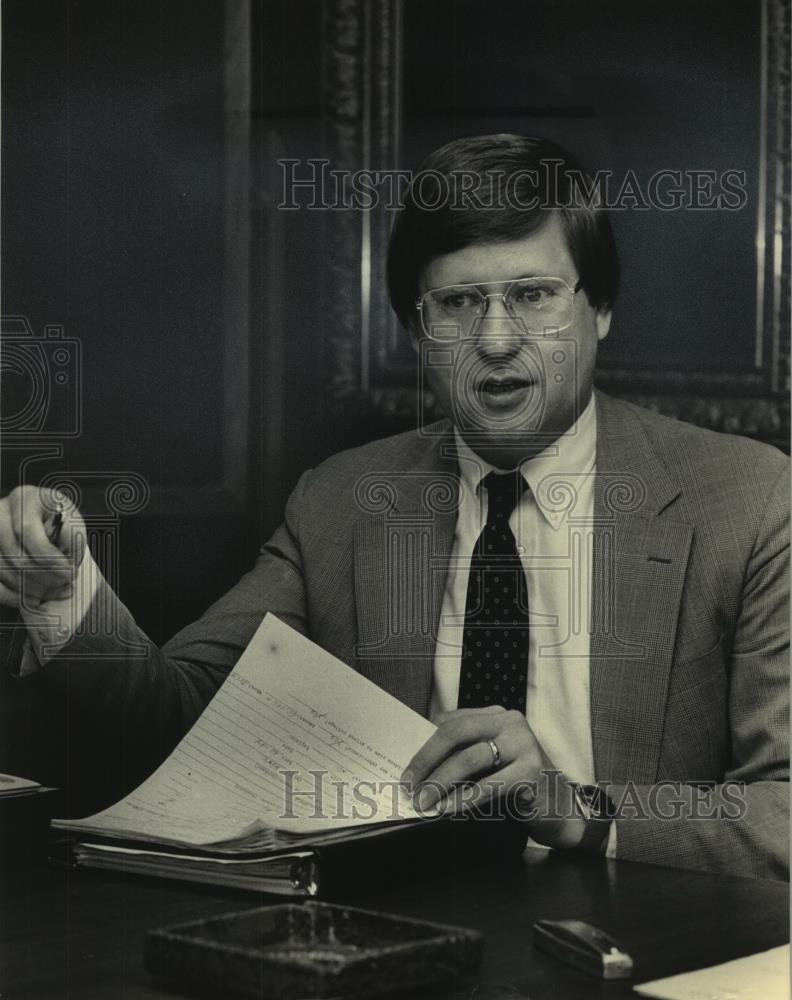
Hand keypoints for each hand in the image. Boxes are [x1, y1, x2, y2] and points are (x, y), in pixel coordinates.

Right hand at [0, 486, 85, 608]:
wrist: (49, 526)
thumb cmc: (61, 523)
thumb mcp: (72, 523)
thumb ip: (71, 539)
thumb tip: (64, 565)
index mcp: (25, 498)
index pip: (27, 531)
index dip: (49, 558)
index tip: (69, 572)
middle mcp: (1, 512)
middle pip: (14, 554)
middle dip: (44, 576)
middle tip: (65, 584)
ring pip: (2, 570)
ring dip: (32, 588)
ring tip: (55, 591)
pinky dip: (14, 596)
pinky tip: (35, 599)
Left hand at [401, 706, 588, 850]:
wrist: (560, 809)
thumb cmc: (516, 786)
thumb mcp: (488, 764)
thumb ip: (462, 756)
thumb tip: (418, 768)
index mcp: (496, 716)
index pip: (451, 722)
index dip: (425, 745)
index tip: (406, 769)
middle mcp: (511, 722)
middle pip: (456, 733)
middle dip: (426, 759)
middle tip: (408, 784)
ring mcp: (524, 744)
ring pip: (469, 758)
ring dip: (440, 782)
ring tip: (423, 802)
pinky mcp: (532, 771)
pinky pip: (488, 785)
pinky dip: (462, 799)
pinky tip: (446, 810)